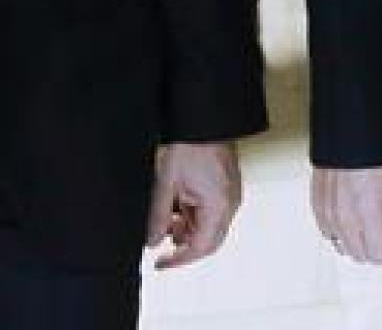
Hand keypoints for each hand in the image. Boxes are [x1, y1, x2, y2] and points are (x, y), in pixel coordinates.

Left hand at [146, 142, 241, 269]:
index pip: (200, 247)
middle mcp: (230, 204)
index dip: (178, 259)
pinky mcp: (225, 187)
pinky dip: (193, 214)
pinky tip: (177, 206)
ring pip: (208, 226)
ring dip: (187, 228)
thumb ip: (158, 217)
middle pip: (208, 241)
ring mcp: (230, 195)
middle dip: (183, 245)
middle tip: (161, 246)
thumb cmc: (189, 145)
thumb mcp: (166, 184)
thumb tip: (152, 242)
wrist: (203, 119)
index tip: (161, 263)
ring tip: (165, 218)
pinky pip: (210, 211)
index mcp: (218, 206)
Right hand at [311, 165, 381, 263]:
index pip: (379, 257)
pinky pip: (328, 234)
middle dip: (376, 251)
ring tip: (368, 223)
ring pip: (343, 248)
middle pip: (361, 256)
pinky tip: (350, 219)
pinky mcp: (317, 207)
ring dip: (358, 243)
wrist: (349, 135)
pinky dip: (340, 232)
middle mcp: (344, 218)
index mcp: (368, 214)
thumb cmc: (374, 158)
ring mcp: (327, 214)